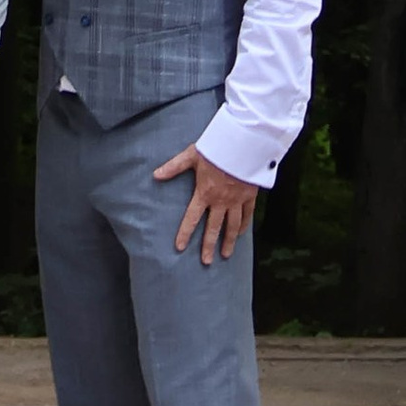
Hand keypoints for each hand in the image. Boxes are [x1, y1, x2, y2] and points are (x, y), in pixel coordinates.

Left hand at [154, 142, 257, 262]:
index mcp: (205, 193)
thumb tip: (155, 175)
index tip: (180, 247)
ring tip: (226, 255)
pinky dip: (244, 226)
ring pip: (233, 226)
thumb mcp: (192, 155)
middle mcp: (221, 201)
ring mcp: (237, 200)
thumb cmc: (216, 148)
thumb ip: (174, 166)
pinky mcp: (250, 195)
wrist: (243, 144)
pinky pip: (247, 215)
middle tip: (206, 262)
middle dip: (209, 246)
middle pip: (214, 228)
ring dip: (229, 242)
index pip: (192, 218)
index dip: (185, 233)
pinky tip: (241, 234)